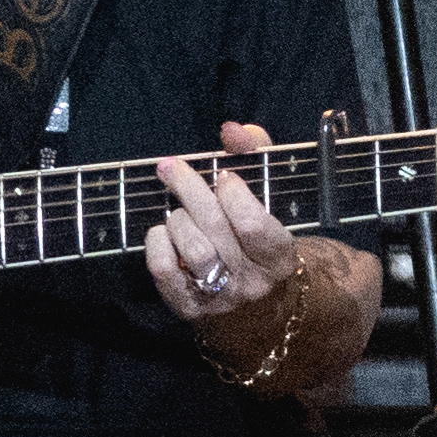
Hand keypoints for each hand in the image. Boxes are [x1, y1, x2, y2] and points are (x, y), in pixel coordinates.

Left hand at [143, 121, 298, 324]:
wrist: (254, 303)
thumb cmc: (256, 236)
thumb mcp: (266, 194)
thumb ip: (255, 155)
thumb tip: (232, 130)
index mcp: (279, 257)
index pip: (253, 223)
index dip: (232, 193)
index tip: (222, 176)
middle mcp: (253, 281)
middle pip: (215, 229)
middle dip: (189, 189)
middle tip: (172, 168)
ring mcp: (220, 297)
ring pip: (191, 249)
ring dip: (177, 219)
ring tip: (178, 211)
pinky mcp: (188, 306)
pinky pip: (164, 270)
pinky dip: (157, 244)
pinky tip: (162, 232)